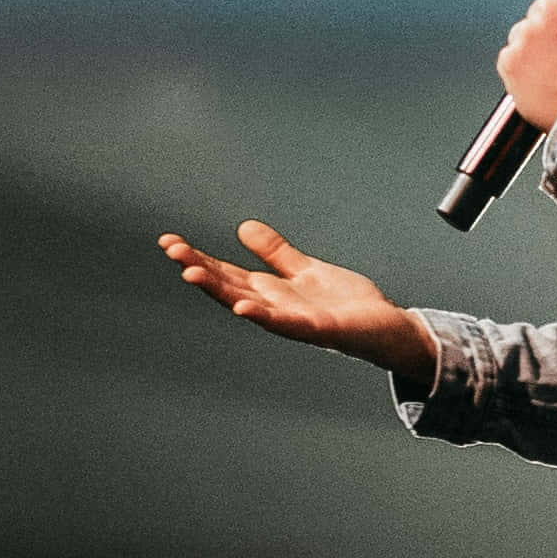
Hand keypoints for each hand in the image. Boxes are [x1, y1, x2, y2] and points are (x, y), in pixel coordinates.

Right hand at [157, 219, 440, 386]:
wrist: (386, 329)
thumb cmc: (347, 304)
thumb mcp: (306, 270)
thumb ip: (276, 253)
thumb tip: (244, 228)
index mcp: (271, 292)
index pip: (226, 272)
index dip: (198, 258)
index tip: (170, 242)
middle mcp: (276, 307)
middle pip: (229, 286)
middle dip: (199, 269)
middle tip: (171, 250)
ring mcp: (294, 320)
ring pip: (248, 305)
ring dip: (220, 291)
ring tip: (192, 274)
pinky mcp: (319, 329)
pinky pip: (287, 323)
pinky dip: (265, 316)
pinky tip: (246, 307)